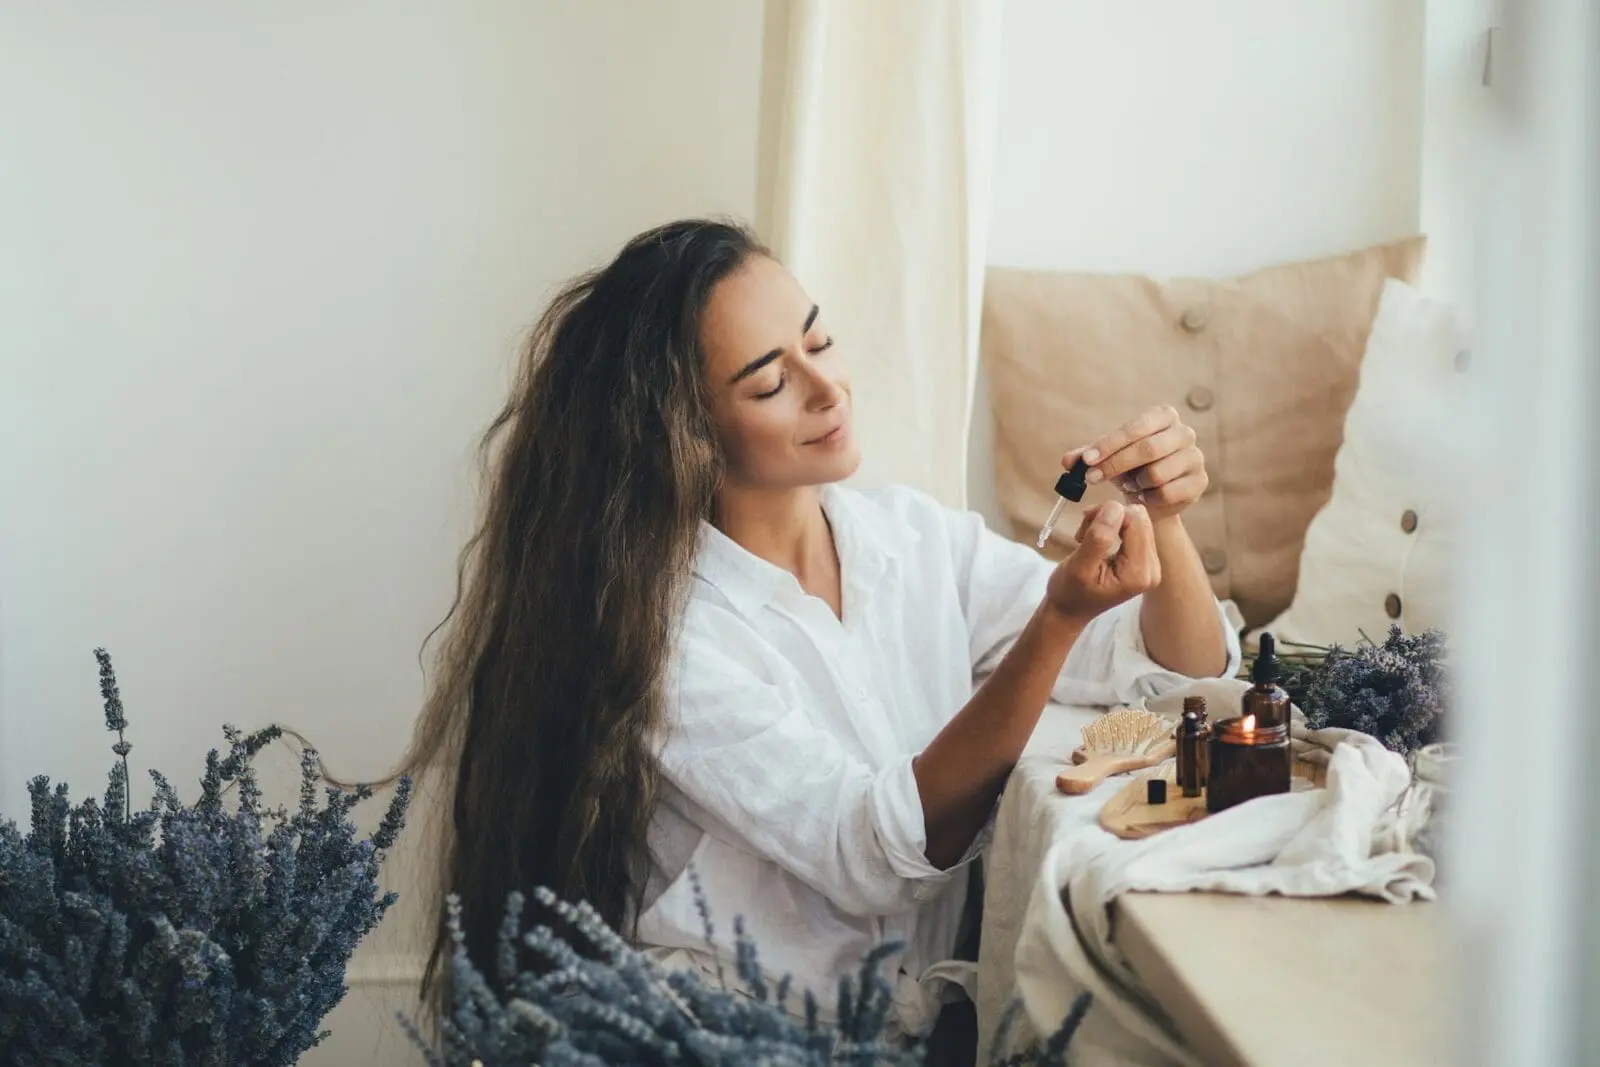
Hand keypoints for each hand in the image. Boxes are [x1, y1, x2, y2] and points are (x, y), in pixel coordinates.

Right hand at [1045, 500, 1160, 622]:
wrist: (1069, 610)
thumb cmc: (1069, 592)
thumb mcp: (1078, 567)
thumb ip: (1098, 538)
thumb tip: (1114, 508)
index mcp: (1139, 573)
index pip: (1135, 521)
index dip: (1108, 514)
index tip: (1084, 528)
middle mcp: (1153, 568)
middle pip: (1139, 518)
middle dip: (1109, 518)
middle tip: (1085, 533)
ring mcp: (1151, 564)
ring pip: (1137, 519)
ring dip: (1109, 522)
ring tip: (1088, 538)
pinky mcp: (1145, 560)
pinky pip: (1135, 527)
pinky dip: (1113, 527)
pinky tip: (1097, 540)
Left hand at [1065, 405, 1208, 522]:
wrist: (1152, 496)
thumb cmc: (1129, 468)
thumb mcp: (1107, 457)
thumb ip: (1087, 456)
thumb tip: (1068, 462)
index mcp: (1163, 416)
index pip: (1135, 427)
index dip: (1109, 445)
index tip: (1087, 461)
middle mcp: (1184, 432)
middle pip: (1148, 449)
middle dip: (1115, 465)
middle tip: (1091, 478)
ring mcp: (1195, 457)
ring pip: (1157, 474)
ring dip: (1134, 483)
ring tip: (1129, 484)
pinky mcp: (1199, 482)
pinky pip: (1166, 493)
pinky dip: (1147, 498)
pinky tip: (1143, 496)